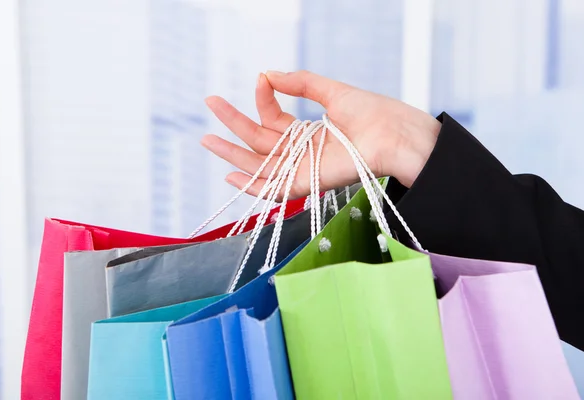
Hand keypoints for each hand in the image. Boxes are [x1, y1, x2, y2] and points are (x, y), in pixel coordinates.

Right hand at [201, 70, 440, 199]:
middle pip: (259, 142)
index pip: (274, 120)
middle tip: (210, 104)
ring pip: (259, 165)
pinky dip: (251, 186)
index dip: (263, 100)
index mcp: (309, 133)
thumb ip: (301, 82)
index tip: (260, 79)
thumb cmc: (372, 113)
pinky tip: (230, 175)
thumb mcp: (332, 91)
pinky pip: (273, 190)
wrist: (394, 135)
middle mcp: (302, 153)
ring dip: (232, 154)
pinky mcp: (307, 184)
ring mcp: (303, 169)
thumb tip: (267, 74)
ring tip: (207, 138)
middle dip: (233, 124)